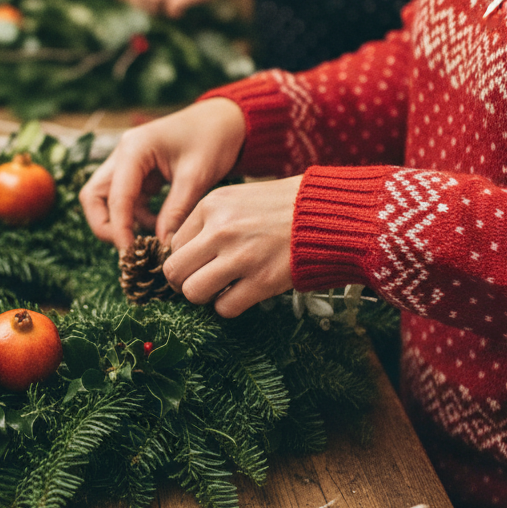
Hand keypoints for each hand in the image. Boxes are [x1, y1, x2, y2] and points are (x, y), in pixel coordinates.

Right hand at [79, 97, 246, 253]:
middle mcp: (122, 154)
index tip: (131, 255)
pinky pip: (125, 201)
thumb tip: (162, 245)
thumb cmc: (212, 140)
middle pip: (93, 197)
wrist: (225, 120)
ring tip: (148, 241)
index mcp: (133, 149)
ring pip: (105, 200)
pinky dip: (136, 218)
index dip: (119, 229)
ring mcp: (127, 163)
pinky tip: (159, 226)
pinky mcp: (137, 173)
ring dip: (120, 223)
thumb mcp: (196, 177)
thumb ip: (176, 211)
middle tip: (129, 250)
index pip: (115, 197)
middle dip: (106, 226)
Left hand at [163, 176, 300, 317]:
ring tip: (221, 289)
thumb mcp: (238, 199)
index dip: (186, 259)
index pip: (174, 245)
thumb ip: (209, 221)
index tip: (200, 264)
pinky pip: (224, 308)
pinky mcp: (262, 281)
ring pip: (193, 293)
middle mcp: (220, 230)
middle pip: (175, 271)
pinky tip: (243, 293)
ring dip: (204, 297)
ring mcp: (240, 256)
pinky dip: (230, 306)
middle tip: (202, 283)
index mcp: (211, 206)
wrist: (333, 214)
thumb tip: (184, 253)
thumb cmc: (285, 207)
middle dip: (184, 282)